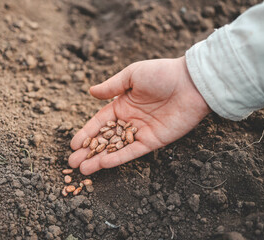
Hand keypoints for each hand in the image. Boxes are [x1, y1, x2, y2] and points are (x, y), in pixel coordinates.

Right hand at [69, 56, 210, 174]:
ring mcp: (141, 132)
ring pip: (116, 148)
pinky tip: (103, 164)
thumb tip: (90, 92)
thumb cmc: (161, 74)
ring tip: (83, 169)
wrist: (191, 82)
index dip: (86, 133)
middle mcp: (130, 120)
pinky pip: (133, 152)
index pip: (99, 122)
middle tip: (72, 163)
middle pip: (105, 139)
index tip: (73, 144)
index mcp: (122, 104)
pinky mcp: (154, 141)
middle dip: (88, 151)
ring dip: (99, 159)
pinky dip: (118, 158)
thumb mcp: (132, 75)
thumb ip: (111, 86)